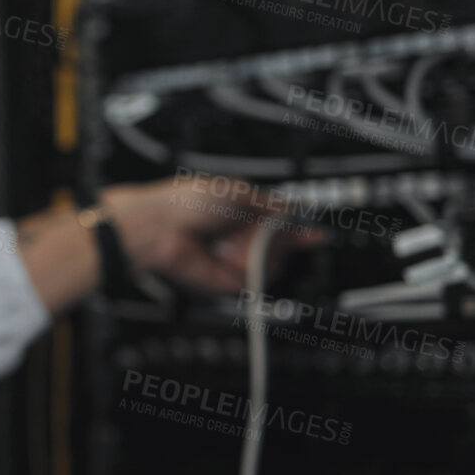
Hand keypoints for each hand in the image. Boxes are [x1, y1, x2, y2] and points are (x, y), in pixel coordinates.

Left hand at [98, 177, 325, 296]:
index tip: (314, 233)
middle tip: (274, 228)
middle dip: (283, 236)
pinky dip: (255, 264)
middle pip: (281, 245)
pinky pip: (258, 277)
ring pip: (274, 261)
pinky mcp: (230, 282)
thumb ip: (270, 203)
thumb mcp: (236, 192)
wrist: (159, 228)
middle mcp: (240, 239)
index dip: (297, 230)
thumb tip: (294, 205)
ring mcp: (235, 261)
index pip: (278, 225)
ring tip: (244, 238)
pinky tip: (242, 252)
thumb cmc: (186, 203)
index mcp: (241, 214)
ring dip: (266, 249)